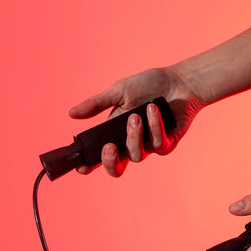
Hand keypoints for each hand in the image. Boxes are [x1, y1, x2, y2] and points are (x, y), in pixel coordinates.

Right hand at [69, 67, 202, 176]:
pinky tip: (154, 110)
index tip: (82, 167)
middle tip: (110, 147)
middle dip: (110, 162)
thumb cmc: (149, 85)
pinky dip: (154, 127)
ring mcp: (149, 146)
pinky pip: (157, 145)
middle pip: (117, 168)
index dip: (90, 165)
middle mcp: (131, 143)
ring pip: (136, 156)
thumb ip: (96, 104)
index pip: (100, 155)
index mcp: (115, 133)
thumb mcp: (119, 92)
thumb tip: (71, 114)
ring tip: (136, 116)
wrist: (179, 81)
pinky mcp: (167, 145)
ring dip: (134, 136)